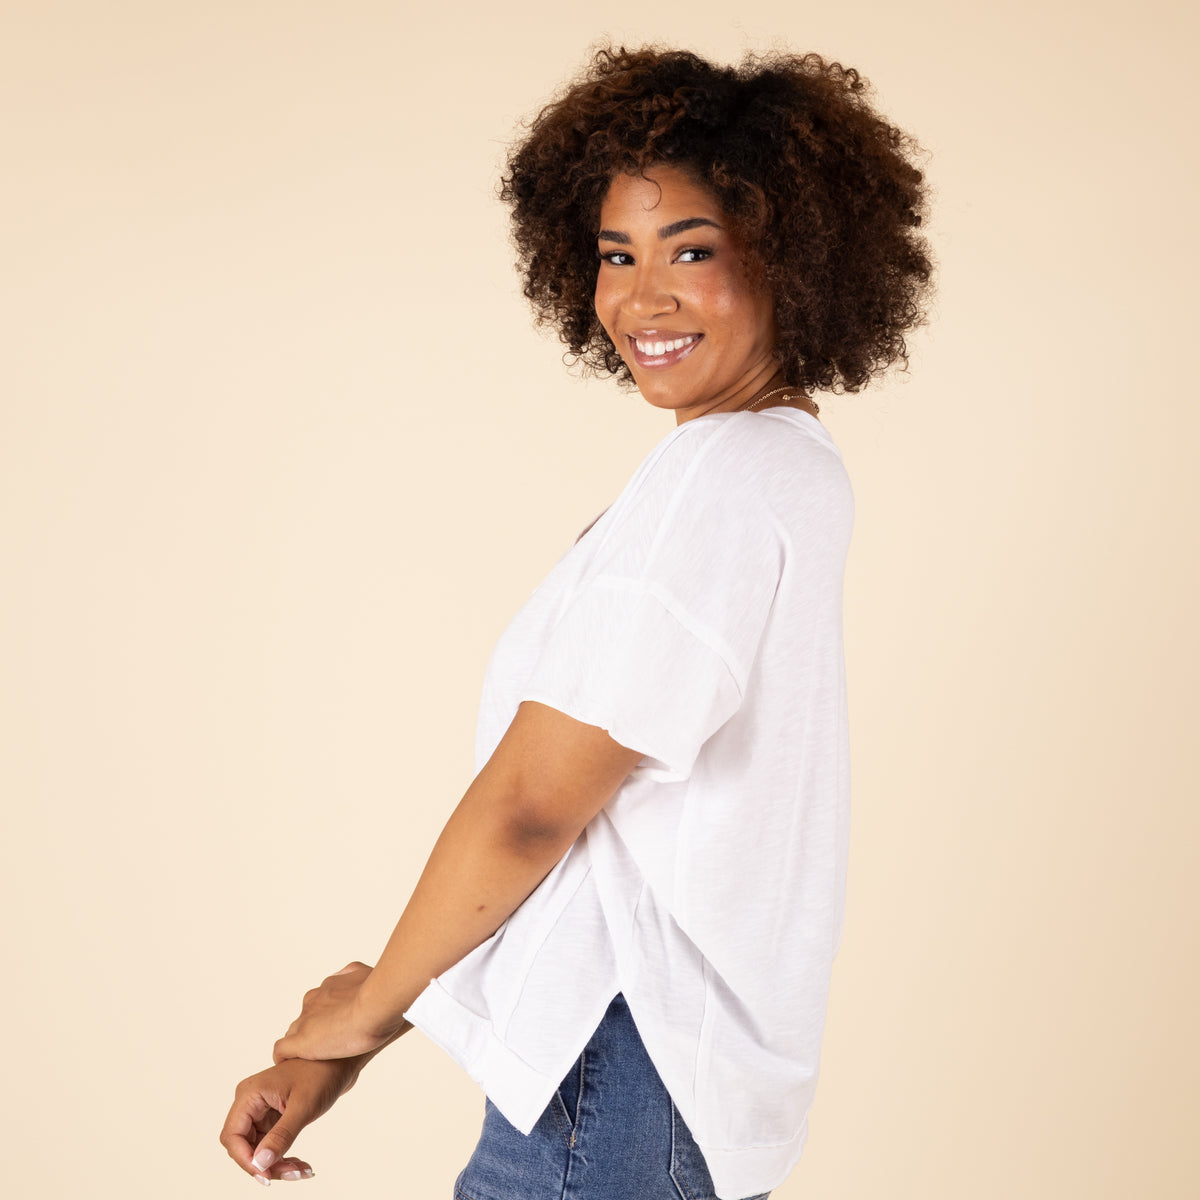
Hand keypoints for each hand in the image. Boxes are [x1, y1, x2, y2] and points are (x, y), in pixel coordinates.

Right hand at [219, 1057, 358, 1183]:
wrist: (340, 1060)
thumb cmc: (322, 1074)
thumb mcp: (304, 1107)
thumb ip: (281, 1135)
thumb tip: (260, 1163)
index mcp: (250, 1094)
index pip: (233, 1136)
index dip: (245, 1160)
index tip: (266, 1175)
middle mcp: (251, 1101)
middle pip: (244, 1146)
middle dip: (265, 1165)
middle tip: (292, 1174)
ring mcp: (261, 1109)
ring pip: (258, 1149)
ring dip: (277, 1164)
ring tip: (302, 1171)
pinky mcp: (272, 1116)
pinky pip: (270, 1144)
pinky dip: (283, 1156)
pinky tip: (301, 1165)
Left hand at [273, 961, 397, 1063]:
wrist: (374, 1006)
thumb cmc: (378, 993)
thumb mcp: (366, 973)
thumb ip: (356, 974)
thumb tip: (354, 972)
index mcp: (329, 987)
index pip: (320, 1003)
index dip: (329, 1017)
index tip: (340, 1026)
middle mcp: (314, 1000)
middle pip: (306, 1018)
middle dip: (316, 1029)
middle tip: (331, 1044)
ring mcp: (305, 1021)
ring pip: (294, 1032)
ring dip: (303, 1043)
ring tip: (314, 1059)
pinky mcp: (301, 1042)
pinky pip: (282, 1050)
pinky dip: (284, 1057)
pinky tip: (289, 1064)